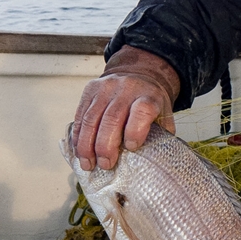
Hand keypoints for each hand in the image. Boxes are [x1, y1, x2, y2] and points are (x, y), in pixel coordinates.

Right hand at [70, 47, 179, 170]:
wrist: (138, 75)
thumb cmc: (150, 103)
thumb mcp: (162, 116)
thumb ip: (159, 136)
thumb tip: (150, 162)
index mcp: (148, 96)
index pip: (142, 111)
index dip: (135, 131)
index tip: (131, 148)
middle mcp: (126, 89)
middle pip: (112, 119)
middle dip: (105, 146)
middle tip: (105, 164)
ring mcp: (106, 88)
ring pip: (91, 119)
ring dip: (87, 145)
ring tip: (88, 164)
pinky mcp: (90, 89)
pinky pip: (80, 115)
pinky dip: (78, 136)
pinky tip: (80, 151)